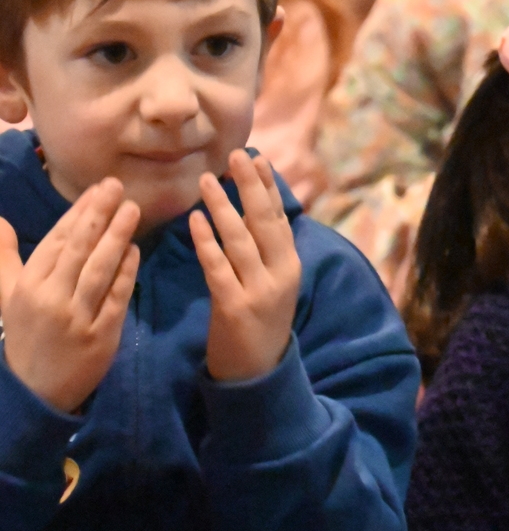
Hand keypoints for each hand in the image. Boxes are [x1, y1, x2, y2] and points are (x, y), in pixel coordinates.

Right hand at [0, 178, 139, 410]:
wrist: (35, 390)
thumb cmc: (25, 334)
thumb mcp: (6, 294)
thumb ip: (4, 256)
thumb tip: (0, 220)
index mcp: (28, 285)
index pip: (57, 241)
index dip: (79, 212)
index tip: (98, 189)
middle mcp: (50, 298)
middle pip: (79, 249)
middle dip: (99, 214)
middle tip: (118, 187)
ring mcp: (76, 318)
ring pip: (99, 270)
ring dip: (117, 237)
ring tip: (132, 210)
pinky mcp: (100, 337)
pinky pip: (116, 298)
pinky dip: (126, 273)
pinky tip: (136, 251)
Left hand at [190, 151, 301, 382]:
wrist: (257, 375)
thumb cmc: (259, 325)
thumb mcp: (273, 285)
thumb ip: (267, 252)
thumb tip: (256, 211)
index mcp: (291, 266)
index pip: (280, 218)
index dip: (268, 187)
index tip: (257, 158)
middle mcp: (281, 274)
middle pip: (265, 222)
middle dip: (250, 186)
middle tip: (235, 155)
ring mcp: (260, 291)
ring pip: (242, 240)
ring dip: (224, 207)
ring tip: (207, 180)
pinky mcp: (234, 307)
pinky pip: (219, 267)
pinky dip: (207, 241)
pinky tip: (195, 220)